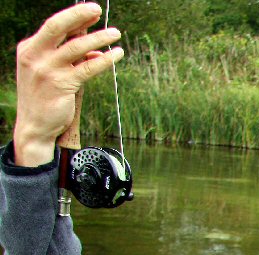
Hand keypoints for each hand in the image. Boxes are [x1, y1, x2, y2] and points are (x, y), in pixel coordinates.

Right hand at [13, 3, 123, 166]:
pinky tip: (116, 54)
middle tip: (97, 9)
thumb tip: (94, 48)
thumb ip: (68, 59)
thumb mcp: (51, 72)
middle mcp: (35, 56)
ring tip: (115, 33)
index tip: (90, 10)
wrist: (35, 126)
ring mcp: (47, 70)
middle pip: (58, 27)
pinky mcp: (61, 85)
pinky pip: (88, 68)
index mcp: (29, 49)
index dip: (73, 16)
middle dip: (79, 15)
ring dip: (98, 38)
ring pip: (76, 47)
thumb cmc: (45, 98)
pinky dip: (104, 59)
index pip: (53, 26)